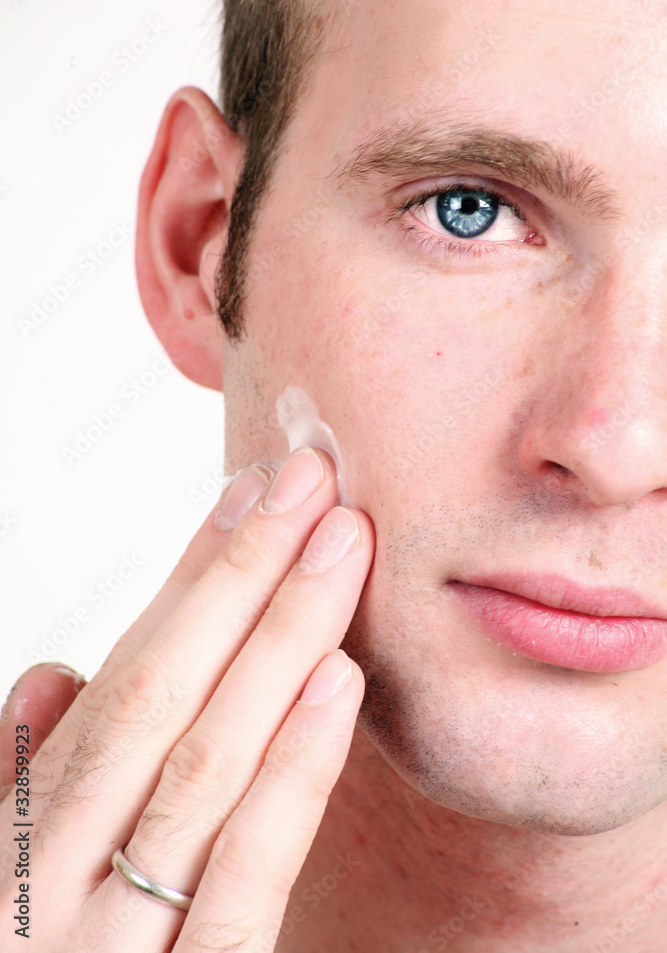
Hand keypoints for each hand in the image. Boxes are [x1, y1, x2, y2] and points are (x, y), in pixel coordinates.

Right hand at [0, 447, 373, 951]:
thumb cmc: (15, 934)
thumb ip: (17, 781)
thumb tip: (55, 668)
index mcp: (16, 847)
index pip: (122, 686)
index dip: (191, 580)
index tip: (252, 493)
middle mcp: (56, 890)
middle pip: (166, 705)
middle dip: (246, 580)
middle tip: (313, 481)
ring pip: (206, 774)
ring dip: (281, 646)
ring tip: (339, 547)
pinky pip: (245, 890)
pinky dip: (290, 780)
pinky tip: (335, 686)